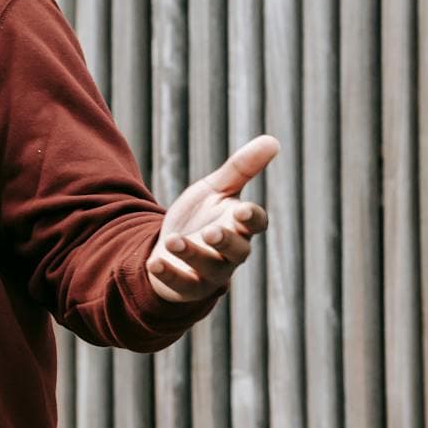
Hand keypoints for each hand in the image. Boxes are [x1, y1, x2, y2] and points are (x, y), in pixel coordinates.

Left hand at [147, 134, 278, 302]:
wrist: (171, 249)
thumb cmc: (200, 217)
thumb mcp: (216, 189)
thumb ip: (241, 168)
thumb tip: (273, 140)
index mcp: (240, 225)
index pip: (255, 223)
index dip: (252, 217)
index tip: (243, 209)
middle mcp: (230, 252)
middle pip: (237, 250)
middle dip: (225, 241)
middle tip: (211, 231)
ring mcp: (210, 272)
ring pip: (210, 268)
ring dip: (192, 255)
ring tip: (174, 240)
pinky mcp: (187, 287)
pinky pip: (182, 285)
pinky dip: (169, 274)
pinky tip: (154, 262)